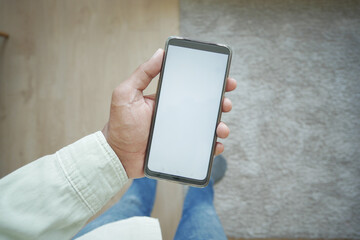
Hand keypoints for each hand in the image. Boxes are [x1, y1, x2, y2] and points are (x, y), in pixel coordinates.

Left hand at [102, 49, 236, 177]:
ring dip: (220, 125)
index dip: (210, 82)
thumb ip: (142, 73)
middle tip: (225, 103)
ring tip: (220, 128)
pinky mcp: (182, 148)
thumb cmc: (120, 125)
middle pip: (205, 106)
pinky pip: (201, 147)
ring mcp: (181, 132)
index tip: (224, 79)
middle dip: (221, 103)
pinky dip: (213, 146)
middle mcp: (177, 114)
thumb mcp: (126, 94)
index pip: (193, 87)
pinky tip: (215, 145)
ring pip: (207, 126)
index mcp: (168, 99)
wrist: (117, 155)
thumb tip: (160, 53)